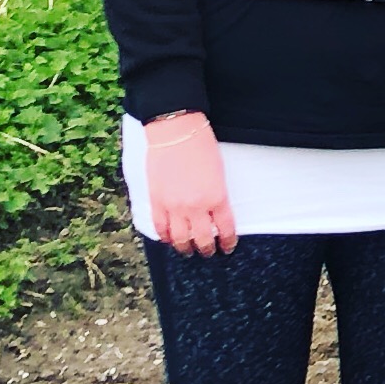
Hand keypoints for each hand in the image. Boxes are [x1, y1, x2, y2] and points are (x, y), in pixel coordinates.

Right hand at [142, 113, 237, 254]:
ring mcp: (174, 206)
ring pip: (180, 238)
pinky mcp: (156, 201)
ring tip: (188, 250)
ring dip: (185, 248)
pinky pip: (160, 227)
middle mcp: (196, 206)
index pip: (225, 229)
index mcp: (217, 197)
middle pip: (202, 238)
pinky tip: (169, 239)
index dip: (227, 241)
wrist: (176, 131)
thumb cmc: (202, 146)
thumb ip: (216, 195)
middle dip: (207, 249)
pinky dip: (165, 237)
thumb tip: (213, 213)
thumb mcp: (219, 173)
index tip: (227, 247)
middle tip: (208, 252)